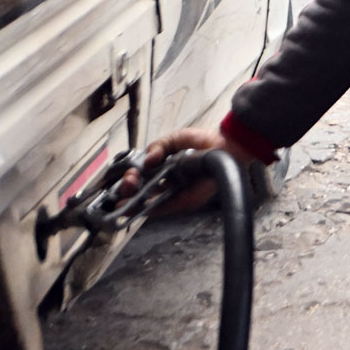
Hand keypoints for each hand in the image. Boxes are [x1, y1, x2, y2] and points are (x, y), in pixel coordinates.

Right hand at [122, 127, 265, 213]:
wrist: (227, 147)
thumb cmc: (204, 141)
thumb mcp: (176, 139)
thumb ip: (158, 147)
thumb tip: (146, 161)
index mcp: (166, 168)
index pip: (142, 177)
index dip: (132, 177)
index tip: (129, 176)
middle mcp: (170, 183)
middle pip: (143, 191)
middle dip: (130, 189)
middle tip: (128, 184)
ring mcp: (177, 193)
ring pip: (150, 202)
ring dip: (134, 202)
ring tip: (123, 201)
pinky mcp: (186, 200)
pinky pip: (165, 208)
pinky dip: (150, 209)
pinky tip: (138, 209)